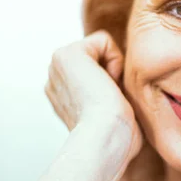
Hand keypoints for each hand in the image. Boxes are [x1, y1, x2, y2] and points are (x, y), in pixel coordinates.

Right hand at [45, 31, 142, 158]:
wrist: (107, 140)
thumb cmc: (118, 138)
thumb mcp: (114, 113)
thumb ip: (112, 94)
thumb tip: (124, 87)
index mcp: (64, 95)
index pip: (99, 72)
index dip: (115, 85)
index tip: (112, 107)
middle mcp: (55, 80)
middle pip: (101, 58)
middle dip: (114, 75)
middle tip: (112, 101)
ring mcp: (57, 67)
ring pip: (102, 50)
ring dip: (114, 70)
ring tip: (110, 94)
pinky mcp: (67, 54)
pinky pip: (103, 40)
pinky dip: (115, 59)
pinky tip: (109, 84)